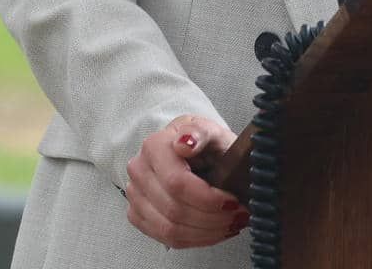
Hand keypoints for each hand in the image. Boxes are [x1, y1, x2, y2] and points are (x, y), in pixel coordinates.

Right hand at [124, 114, 244, 249]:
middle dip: (212, 218)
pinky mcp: (138, 213)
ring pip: (170, 229)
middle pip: (174, 209)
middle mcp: (139, 169)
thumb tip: (184, 143)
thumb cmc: (206, 145)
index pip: (177, 183)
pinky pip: (165, 238)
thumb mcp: (213, 132)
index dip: (207, 198)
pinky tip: (213, 230)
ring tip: (229, 224)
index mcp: (155, 146)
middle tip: (237, 214)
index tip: (232, 201)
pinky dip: (195, 239)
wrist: (198, 155)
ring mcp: (135, 194)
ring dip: (206, 232)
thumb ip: (201, 133)